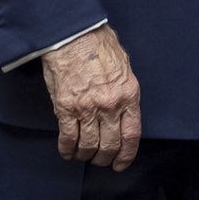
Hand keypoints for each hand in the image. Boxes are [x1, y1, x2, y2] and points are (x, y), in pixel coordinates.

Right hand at [40, 25, 141, 170]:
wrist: (74, 36)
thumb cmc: (100, 47)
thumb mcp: (124, 69)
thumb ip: (124, 92)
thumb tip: (123, 111)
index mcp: (129, 95)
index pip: (132, 135)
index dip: (126, 155)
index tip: (121, 163)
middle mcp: (110, 105)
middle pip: (110, 145)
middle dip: (105, 158)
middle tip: (100, 161)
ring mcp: (88, 108)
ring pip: (89, 145)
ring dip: (86, 155)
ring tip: (83, 156)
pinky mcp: (66, 108)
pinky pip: (68, 137)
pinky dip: (67, 149)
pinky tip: (67, 152)